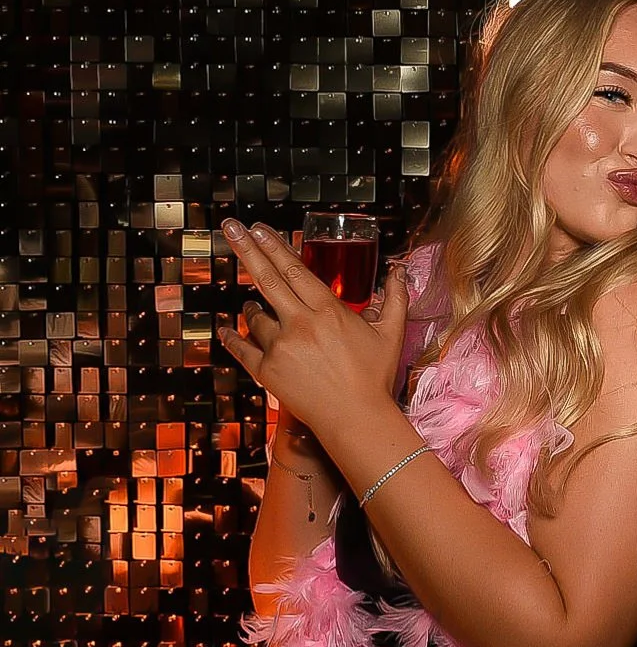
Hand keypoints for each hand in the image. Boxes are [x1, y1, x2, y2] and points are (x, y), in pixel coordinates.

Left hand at [216, 220, 410, 444]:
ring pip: (256, 317)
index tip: (260, 229)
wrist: (357, 418)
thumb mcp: (391, 334)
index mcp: (329, 311)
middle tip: (232, 228)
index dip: (275, 247)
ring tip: (252, 306)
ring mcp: (281, 347)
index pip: (295, 271)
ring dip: (251, 308)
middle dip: (248, 249)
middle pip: (268, 279)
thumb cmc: (375, 377)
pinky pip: (242, 349)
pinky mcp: (267, 371)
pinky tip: (225, 329)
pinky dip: (231, 338)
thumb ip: (395, 298)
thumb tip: (399, 271)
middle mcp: (301, 324)